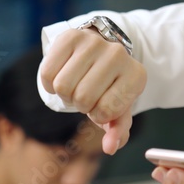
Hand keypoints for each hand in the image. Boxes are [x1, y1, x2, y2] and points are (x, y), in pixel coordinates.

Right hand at [39, 28, 146, 154]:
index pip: (107, 112)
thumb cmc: (109, 85)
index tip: (103, 102)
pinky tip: (61, 75)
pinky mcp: (70, 36)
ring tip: (76, 84)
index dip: (99, 115)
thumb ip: (117, 130)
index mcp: (136, 76)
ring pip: (63, 86)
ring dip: (65, 93)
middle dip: (80, 104)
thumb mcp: (118, 107)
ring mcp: (94, 43)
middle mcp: (118, 55)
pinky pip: (47, 73)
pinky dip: (49, 83)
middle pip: (82, 98)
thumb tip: (111, 147)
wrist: (100, 50)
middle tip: (86, 93)